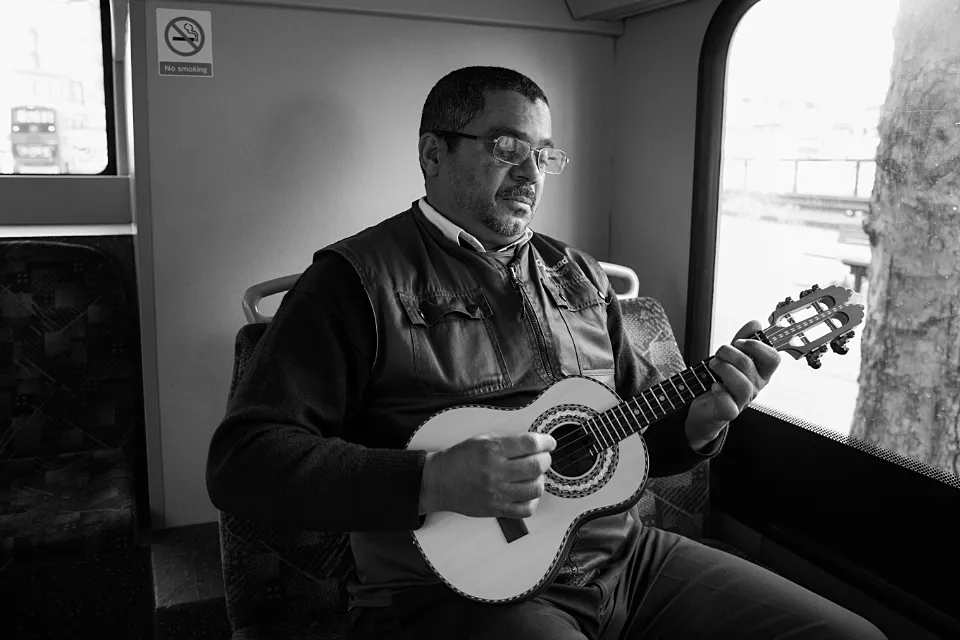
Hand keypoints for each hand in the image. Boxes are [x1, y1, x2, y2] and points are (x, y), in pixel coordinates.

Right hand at [419, 433, 555, 518]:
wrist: (439, 481)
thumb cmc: (460, 458)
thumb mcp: (481, 440)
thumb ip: (508, 442)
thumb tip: (535, 444)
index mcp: (492, 450)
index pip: (530, 444)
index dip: (545, 442)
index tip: (549, 443)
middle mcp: (495, 471)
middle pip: (536, 466)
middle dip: (545, 460)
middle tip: (543, 458)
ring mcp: (497, 493)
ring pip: (535, 489)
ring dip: (540, 480)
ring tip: (534, 476)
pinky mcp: (497, 509)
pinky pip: (526, 509)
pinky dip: (533, 501)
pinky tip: (527, 493)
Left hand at [685, 320, 780, 448]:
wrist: (704, 406)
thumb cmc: (720, 379)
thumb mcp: (731, 357)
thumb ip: (743, 339)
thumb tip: (756, 324)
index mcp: (760, 372)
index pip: (773, 358)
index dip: (756, 346)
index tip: (739, 341)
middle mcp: (755, 387)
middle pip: (749, 365)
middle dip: (729, 353)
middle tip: (718, 354)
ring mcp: (743, 401)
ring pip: (742, 384)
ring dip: (723, 369)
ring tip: (713, 365)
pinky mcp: (729, 412)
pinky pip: (729, 404)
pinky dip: (719, 392)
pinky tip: (713, 385)